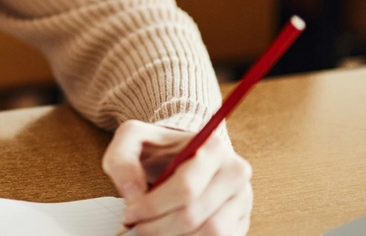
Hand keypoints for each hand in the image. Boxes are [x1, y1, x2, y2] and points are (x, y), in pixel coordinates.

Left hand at [102, 120, 252, 235]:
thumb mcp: (132, 140)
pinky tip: (172, 234)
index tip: (131, 213)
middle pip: (194, 215)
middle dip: (158, 227)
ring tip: (154, 231)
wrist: (182, 157)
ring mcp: (242, 199)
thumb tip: (133, 196)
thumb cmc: (159, 150)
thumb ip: (122, 161)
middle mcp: (235, 173)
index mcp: (213, 147)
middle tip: (138, 227)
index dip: (153, 207)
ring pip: (211, 233)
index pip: (185, 188)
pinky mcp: (242, 221)